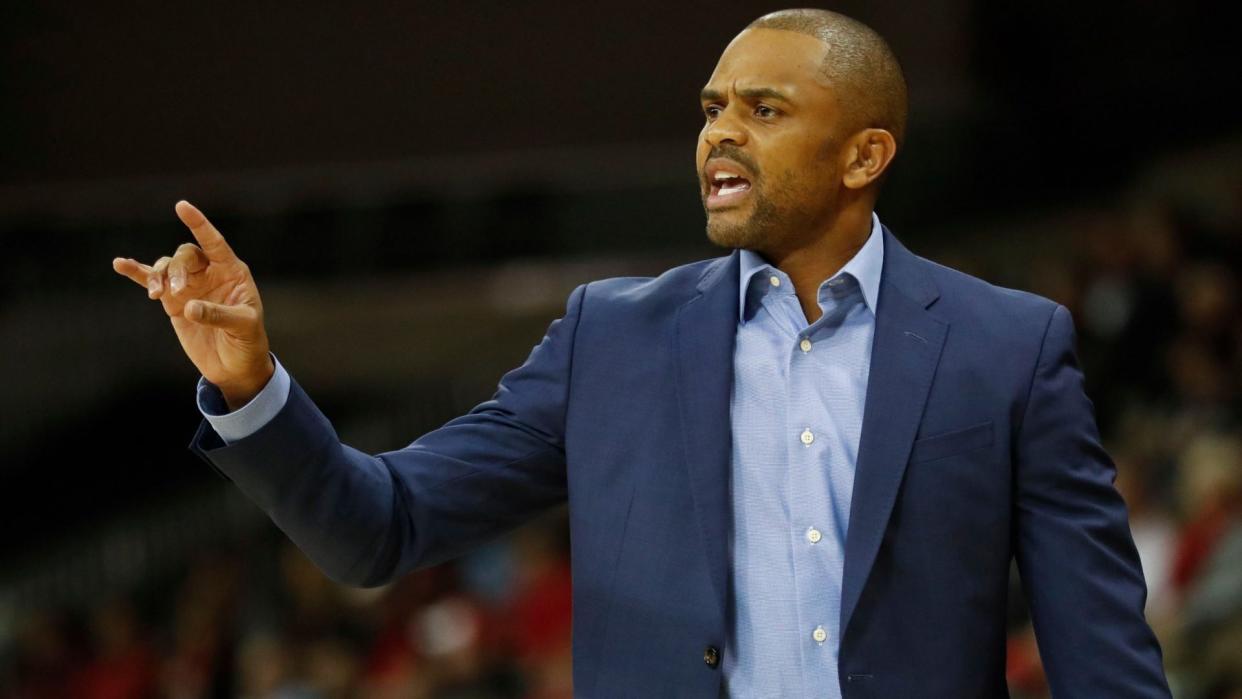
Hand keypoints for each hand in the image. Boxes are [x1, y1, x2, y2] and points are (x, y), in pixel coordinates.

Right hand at [113, 201, 273, 409]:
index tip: (181, 206)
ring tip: (155, 294)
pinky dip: (137, 272)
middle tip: (174, 292)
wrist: (234, 365)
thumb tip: (189, 306)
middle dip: (176, 269)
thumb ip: (218, 314)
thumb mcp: (243, 327)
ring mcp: (189, 286)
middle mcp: (209, 273)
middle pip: (185, 256)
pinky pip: (152, 281)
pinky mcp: (173, 301)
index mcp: (232, 272)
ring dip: (157, 276)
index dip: (199, 224)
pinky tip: (120, 264)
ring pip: (167, 267)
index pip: (214, 242)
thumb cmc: (247, 341)